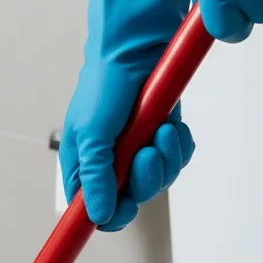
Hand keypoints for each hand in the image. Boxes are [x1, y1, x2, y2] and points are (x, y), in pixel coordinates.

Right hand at [60, 0, 194, 231]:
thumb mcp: (92, 132)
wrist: (138, 45)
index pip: (93, 210)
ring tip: (160, 129)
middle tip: (145, 152)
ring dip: (165, 157)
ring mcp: (137, 148)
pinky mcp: (161, 133)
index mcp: (84, 163)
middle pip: (131, 198)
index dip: (108, 216)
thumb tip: (94, 215)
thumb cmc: (106, 82)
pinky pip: (178, 157)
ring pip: (159, 178)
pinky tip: (171, 125)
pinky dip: (179, 145)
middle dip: (144, 177)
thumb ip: (96, 176)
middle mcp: (110, 160)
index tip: (122, 213)